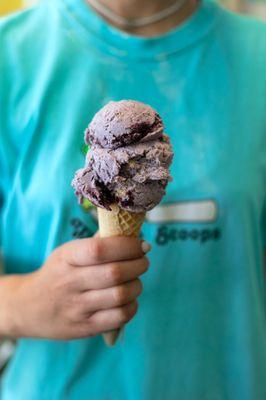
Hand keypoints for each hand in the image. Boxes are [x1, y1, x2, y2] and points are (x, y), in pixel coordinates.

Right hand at [7, 237, 149, 339]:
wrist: (27, 308)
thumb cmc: (56, 274)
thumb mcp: (67, 253)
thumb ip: (96, 244)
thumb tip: (131, 235)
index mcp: (67, 258)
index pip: (100, 249)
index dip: (127, 245)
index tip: (142, 245)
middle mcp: (70, 282)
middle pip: (115, 273)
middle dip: (139, 264)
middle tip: (143, 261)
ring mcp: (77, 307)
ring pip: (120, 295)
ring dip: (137, 285)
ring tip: (135, 280)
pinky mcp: (85, 328)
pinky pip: (119, 318)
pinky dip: (132, 306)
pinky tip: (129, 299)